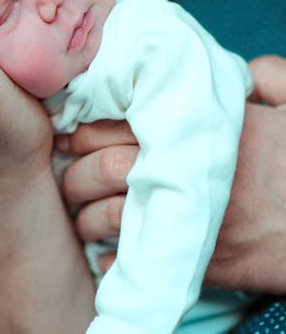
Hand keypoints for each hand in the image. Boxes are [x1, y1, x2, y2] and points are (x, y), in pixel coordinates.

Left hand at [58, 56, 285, 293]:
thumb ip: (268, 79)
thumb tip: (244, 71)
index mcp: (193, 131)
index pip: (114, 124)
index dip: (82, 132)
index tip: (69, 137)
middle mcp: (179, 171)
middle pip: (100, 170)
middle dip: (74, 177)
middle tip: (68, 181)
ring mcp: (179, 218)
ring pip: (104, 219)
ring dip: (85, 221)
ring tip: (83, 221)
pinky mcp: (184, 261)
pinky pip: (125, 262)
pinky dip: (109, 258)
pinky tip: (109, 253)